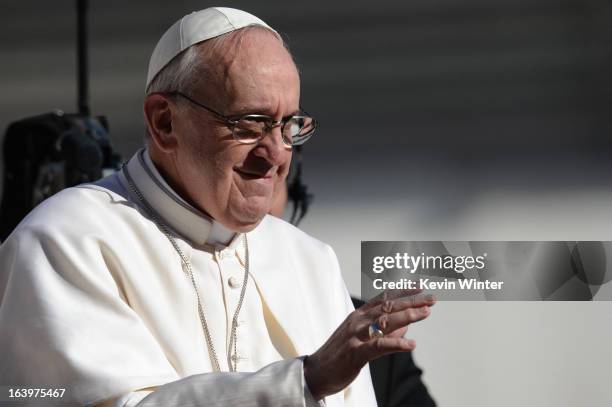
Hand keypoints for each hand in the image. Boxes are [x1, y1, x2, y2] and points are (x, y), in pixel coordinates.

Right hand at [303, 289, 434, 399]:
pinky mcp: (355, 353)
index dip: (403, 291)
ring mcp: (356, 336)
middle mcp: (358, 321)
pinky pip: (379, 346)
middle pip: (388, 306)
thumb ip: (384, 331)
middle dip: (412, 300)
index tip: (421, 285)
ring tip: (426, 312)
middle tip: (432, 297)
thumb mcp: (362, 338)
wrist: (316, 372)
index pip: (384, 298)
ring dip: (408, 315)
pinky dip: (397, 344)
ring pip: (385, 321)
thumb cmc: (340, 355)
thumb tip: (407, 327)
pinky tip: (412, 344)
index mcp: (359, 315)